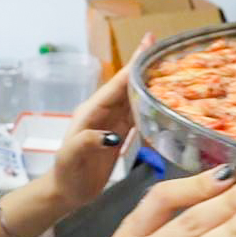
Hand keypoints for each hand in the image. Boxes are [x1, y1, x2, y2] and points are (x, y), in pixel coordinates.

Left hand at [43, 35, 154, 210]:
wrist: (67, 192)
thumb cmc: (67, 174)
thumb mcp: (71, 157)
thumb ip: (86, 143)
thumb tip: (111, 136)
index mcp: (92, 111)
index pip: (116, 84)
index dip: (133, 64)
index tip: (148, 44)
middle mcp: (103, 112)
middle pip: (128, 85)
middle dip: (144, 67)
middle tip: (165, 49)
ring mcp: (111, 123)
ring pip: (134, 98)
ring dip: (149, 83)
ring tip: (168, 68)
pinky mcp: (119, 135)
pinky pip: (137, 115)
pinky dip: (150, 104)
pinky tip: (162, 99)